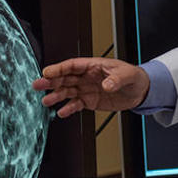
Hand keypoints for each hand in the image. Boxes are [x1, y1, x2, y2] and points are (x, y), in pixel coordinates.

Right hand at [31, 57, 149, 117]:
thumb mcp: (127, 75)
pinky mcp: (89, 101)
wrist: (139, 91)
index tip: (47, 72)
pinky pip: (76, 104)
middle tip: (37, 85)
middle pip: (65, 78)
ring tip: (45, 101)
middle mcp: (87, 77)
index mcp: (93, 66)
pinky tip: (61, 112)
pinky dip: (69, 108)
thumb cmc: (133, 77)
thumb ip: (116, 79)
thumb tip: (107, 85)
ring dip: (56, 96)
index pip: (73, 65)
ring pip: (67, 91)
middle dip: (50, 81)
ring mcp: (86, 89)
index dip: (59, 68)